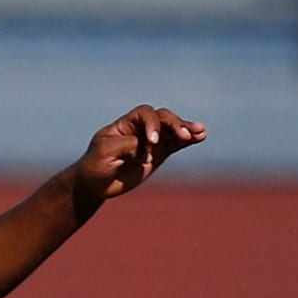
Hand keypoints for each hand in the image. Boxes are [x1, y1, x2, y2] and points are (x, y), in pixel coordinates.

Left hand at [77, 105, 204, 201]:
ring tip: (200, 132)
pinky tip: (201, 136)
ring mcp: (151, 141)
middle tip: (184, 136)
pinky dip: (189, 140)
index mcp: (125, 124)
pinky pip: (176, 144)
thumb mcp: (105, 152)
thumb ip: (128, 144)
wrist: (95, 184)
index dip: (152, 124)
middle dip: (174, 124)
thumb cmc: (95, 165)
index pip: (145, 114)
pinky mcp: (159, 154)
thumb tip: (150, 146)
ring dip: (186, 129)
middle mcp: (140, 129)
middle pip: (162, 117)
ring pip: (172, 129)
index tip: (152, 142)